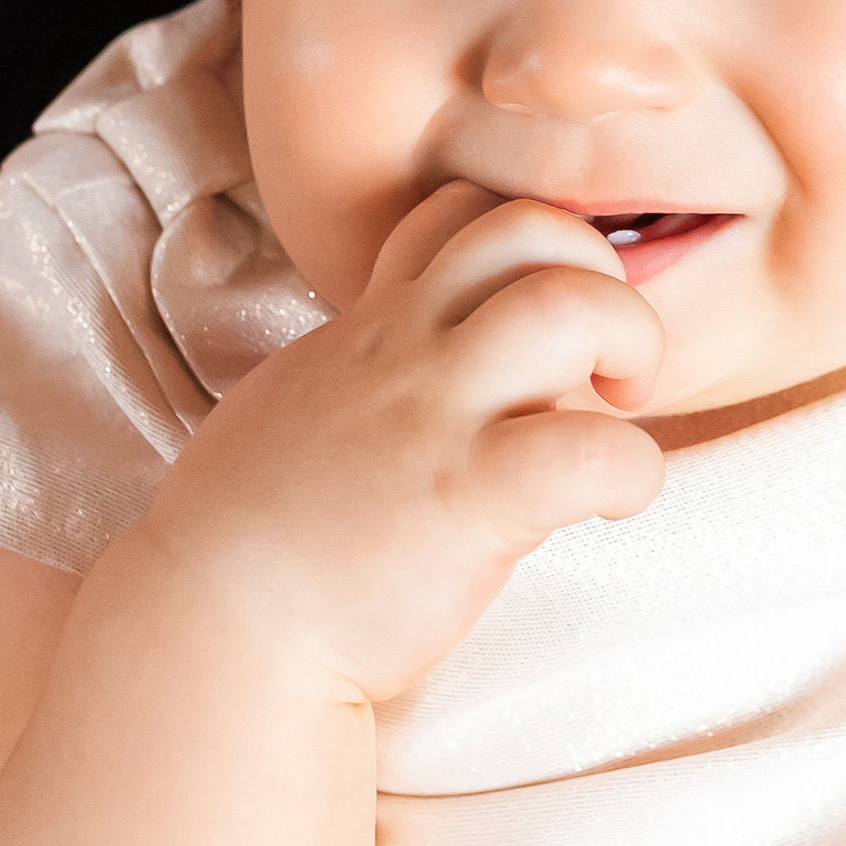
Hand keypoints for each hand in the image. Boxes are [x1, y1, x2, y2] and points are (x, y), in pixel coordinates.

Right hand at [130, 184, 666, 707]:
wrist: (214, 636)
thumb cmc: (257, 538)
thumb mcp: (300, 407)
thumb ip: (370, 368)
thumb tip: (434, 365)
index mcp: (370, 327)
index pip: (457, 209)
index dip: (529, 246)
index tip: (544, 324)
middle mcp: (403, 350)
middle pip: (531, 226)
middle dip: (602, 276)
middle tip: (608, 364)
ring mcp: (434, 417)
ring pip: (569, 305)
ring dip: (630, 341)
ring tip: (619, 407)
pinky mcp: (467, 497)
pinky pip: (591, 450)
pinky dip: (631, 468)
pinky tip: (612, 502)